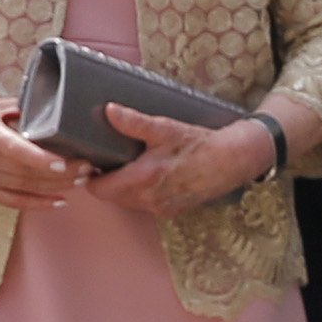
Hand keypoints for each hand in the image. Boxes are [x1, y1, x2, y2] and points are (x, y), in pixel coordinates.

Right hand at [0, 94, 88, 209]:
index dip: (40, 158)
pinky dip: (38, 203)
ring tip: (81, 180)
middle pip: (26, 171)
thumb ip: (22, 109)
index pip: (14, 148)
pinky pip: (14, 201)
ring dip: (56, 186)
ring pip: (24, 187)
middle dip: (61, 173)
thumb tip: (56, 109)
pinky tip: (60, 200)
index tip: (64, 160)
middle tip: (88, 168)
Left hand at [84, 103, 278, 218]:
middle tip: (106, 160)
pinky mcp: (171, 211)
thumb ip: (134, 122)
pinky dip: (140, 193)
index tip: (90, 162)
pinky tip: (147, 176)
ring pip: (127, 202)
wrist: (231, 162)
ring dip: (122, 188)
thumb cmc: (199, 145)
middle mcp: (149, 199)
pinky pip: (144, 205)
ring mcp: (160, 208)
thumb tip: (109, 111)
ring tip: (126, 166)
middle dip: (106, 181)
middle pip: (111, 197)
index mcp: (143, 179)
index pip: (100, 190)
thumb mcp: (165, 128)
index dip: (91, 177)